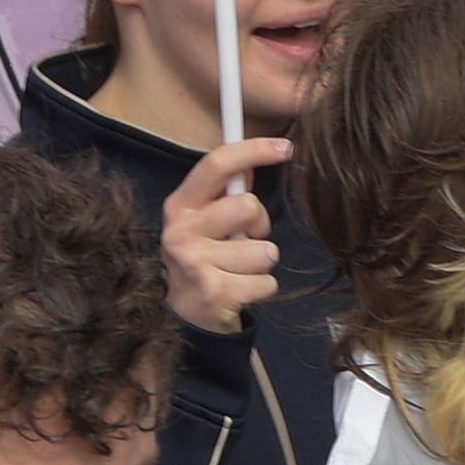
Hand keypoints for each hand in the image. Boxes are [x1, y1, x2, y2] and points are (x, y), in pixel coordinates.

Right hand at [159, 133, 292, 334]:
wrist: (182, 315)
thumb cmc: (202, 259)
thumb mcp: (203, 221)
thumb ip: (226, 192)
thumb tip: (255, 159)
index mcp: (180, 205)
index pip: (217, 165)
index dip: (253, 151)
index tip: (284, 148)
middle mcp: (181, 231)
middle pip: (249, 206)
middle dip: (259, 225)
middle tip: (244, 240)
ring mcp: (195, 263)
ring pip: (265, 250)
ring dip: (261, 263)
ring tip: (239, 270)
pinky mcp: (214, 293)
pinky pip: (266, 282)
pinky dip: (261, 289)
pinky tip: (240, 290)